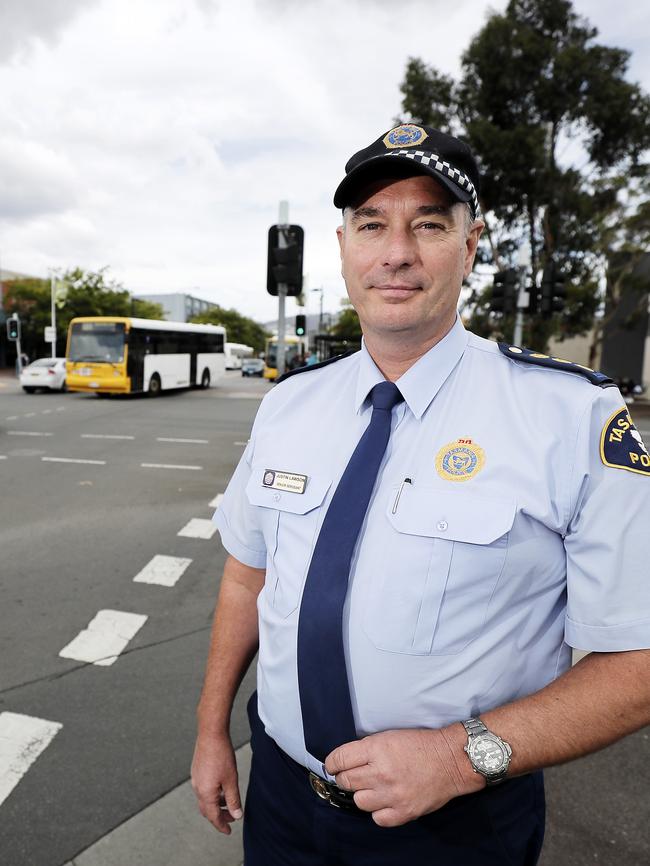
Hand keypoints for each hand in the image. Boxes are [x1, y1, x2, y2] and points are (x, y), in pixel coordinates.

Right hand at [191, 731, 243, 833]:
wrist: (210, 733)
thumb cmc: (221, 755)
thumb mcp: (231, 779)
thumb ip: (233, 799)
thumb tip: (236, 815)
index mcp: (205, 793)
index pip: (213, 816)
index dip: (221, 825)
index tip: (228, 831)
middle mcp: (197, 788)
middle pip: (207, 810)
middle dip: (218, 817)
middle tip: (231, 819)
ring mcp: (195, 779)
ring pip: (204, 799)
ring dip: (216, 805)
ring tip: (229, 804)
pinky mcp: (197, 771)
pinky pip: (203, 789)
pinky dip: (212, 795)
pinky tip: (221, 789)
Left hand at [324, 727, 482, 826]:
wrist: (450, 761)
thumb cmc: (420, 746)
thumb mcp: (389, 737)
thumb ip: (366, 750)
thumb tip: (345, 761)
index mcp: (377, 749)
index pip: (339, 759)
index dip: (332, 763)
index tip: (332, 766)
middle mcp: (381, 772)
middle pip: (346, 781)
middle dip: (345, 778)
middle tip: (353, 775)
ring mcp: (392, 795)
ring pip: (359, 801)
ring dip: (363, 794)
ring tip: (373, 787)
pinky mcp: (403, 812)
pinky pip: (377, 818)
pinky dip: (378, 811)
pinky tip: (385, 800)